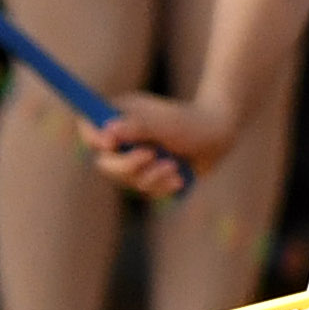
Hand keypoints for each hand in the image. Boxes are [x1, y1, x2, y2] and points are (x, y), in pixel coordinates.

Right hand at [90, 92, 227, 196]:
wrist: (219, 136)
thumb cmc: (191, 123)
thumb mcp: (165, 123)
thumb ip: (137, 127)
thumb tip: (108, 131)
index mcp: (118, 118)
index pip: (89, 128)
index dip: (92, 137)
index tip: (109, 143)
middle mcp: (122, 140)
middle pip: (104, 163)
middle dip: (126, 164)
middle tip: (150, 155)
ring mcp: (135, 160)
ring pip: (126, 181)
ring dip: (151, 176)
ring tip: (173, 165)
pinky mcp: (149, 177)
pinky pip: (146, 191)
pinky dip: (162, 186)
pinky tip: (179, 177)